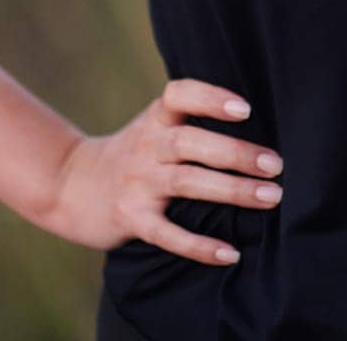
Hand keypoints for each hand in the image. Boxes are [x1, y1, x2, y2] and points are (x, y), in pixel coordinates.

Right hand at [38, 78, 283, 264]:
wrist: (70, 185)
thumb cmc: (132, 152)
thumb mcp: (154, 125)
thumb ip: (191, 120)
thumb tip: (258, 122)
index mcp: (155, 118)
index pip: (180, 94)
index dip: (211, 99)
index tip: (245, 109)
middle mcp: (147, 146)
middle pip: (192, 143)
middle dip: (236, 153)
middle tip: (276, 164)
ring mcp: (138, 183)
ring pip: (187, 183)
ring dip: (232, 190)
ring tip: (270, 197)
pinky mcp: (132, 219)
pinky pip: (168, 234)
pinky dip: (199, 246)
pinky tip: (229, 253)